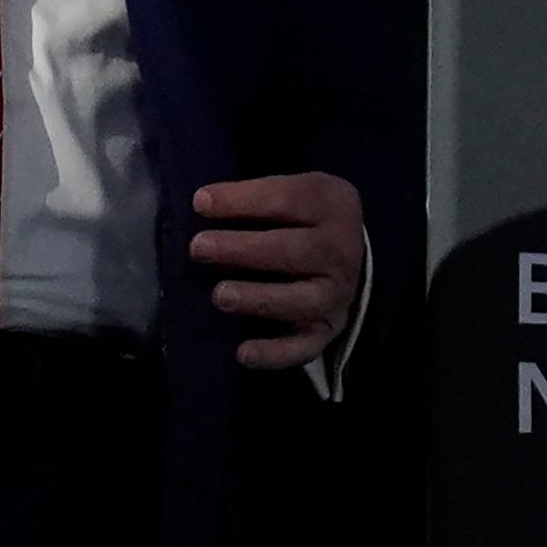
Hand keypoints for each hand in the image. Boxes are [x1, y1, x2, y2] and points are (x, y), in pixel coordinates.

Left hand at [189, 173, 364, 370]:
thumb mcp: (291, 193)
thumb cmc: (301, 218)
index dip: (243, 201)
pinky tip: (243, 353)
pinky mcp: (327, 330)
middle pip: (293, 251)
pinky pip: (304, 347)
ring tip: (219, 296)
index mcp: (332, 204)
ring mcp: (336, 294)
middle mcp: (341, 250)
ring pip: (299, 300)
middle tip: (199, 248)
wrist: (347, 256)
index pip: (287, 199)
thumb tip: (202, 203)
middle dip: (243, 250)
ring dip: (257, 299)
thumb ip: (254, 196)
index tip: (200, 203)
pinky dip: (274, 354)